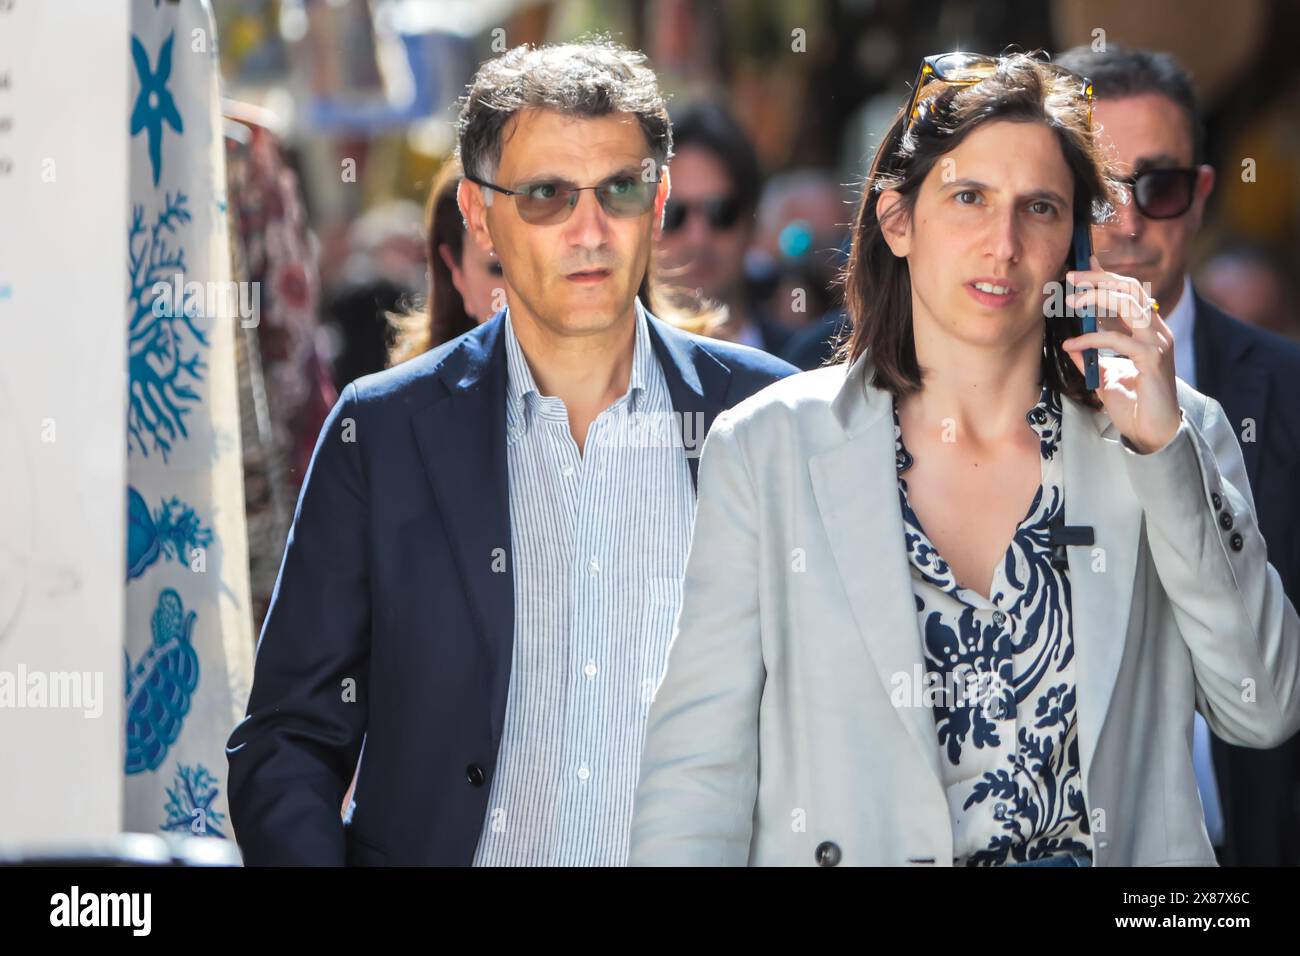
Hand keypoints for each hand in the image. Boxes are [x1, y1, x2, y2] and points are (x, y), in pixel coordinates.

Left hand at [1061, 256, 1180, 453]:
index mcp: (1149, 331)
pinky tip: (1071, 345)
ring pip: (1129, 304)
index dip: (1107, 276)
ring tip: (1069, 303)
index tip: (1081, 268)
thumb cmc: (1133, 405)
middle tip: (1071, 278)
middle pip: (1131, 288)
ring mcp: (1157, 343)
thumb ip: (1091, 357)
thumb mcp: (1105, 376)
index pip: (1131, 291)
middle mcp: (1157, 331)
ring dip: (1096, 298)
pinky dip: (1091, 338)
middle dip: (1100, 279)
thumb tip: (1070, 342)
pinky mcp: (1152, 359)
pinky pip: (1117, 339)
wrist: (1152, 434)